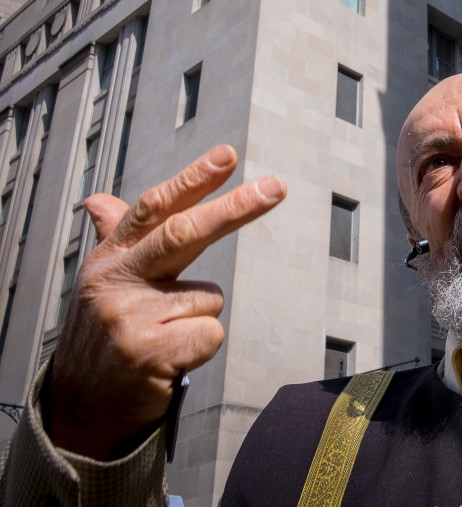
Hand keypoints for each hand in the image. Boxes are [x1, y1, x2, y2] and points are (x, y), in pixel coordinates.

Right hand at [47, 145, 285, 459]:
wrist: (83, 407)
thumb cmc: (109, 334)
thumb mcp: (105, 283)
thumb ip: (115, 240)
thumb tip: (98, 200)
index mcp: (110, 258)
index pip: (154, 209)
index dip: (191, 180)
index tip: (227, 155)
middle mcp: (116, 282)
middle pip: (185, 233)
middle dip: (235, 208)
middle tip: (277, 186)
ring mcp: (130, 317)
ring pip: (209, 297)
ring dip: (200, 319)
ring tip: (166, 338)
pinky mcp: (149, 353)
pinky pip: (212, 333)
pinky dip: (202, 346)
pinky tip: (170, 361)